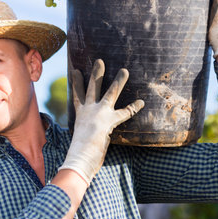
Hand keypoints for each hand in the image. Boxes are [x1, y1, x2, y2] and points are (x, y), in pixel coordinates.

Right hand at [59, 59, 143, 184]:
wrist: (79, 157)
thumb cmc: (78, 154)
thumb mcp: (79, 139)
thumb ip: (84, 135)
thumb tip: (83, 143)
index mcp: (80, 115)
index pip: (77, 95)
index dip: (76, 82)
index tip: (75, 70)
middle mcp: (88, 110)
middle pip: (92, 87)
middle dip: (96, 74)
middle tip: (100, 61)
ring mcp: (98, 114)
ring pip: (110, 93)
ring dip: (118, 82)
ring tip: (125, 70)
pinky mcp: (109, 121)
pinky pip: (125, 112)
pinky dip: (134, 107)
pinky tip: (142, 101)